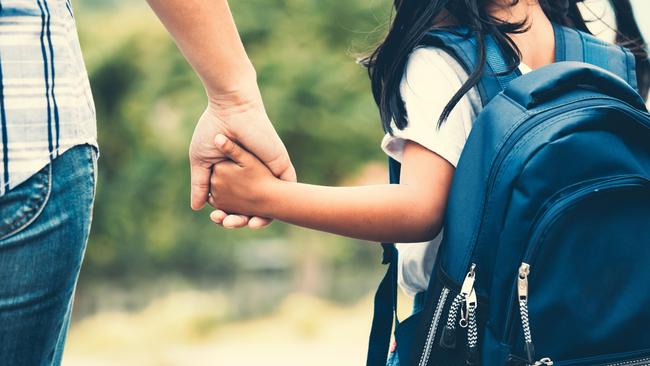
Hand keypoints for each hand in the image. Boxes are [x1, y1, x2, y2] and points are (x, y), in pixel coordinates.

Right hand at [189, 87, 295, 227]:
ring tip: (246, 224)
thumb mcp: (202, 162)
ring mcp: (268, 173)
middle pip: (251, 207)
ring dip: (259, 219)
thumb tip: (196, 208)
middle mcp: (253, 176)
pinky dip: (279, 209)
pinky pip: (286, 193)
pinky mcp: (281, 167)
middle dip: (240, 220)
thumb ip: (200, 184)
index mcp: (234, 175)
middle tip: (228, 223)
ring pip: (269, 205)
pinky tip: (265, 218)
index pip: (233, 202)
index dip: (226, 214)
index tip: (217, 219)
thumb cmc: (213, 131)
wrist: (232, 111)